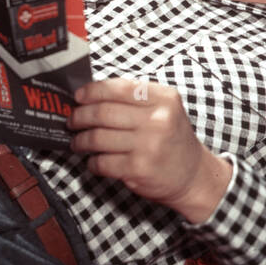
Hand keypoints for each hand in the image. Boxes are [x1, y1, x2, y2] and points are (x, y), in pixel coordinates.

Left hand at [68, 78, 232, 222]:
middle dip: (80, 116)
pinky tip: (93, 161)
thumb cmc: (172, 139)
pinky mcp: (138, 169)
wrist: (193, 176)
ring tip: (77, 142)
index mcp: (164, 99)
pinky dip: (92, 162)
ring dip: (80, 140)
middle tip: (72, 121)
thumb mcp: (165, 109)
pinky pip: (102, 162)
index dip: (92, 91)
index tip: (78, 97)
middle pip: (103, 112)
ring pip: (98, 137)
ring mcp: (148, 145)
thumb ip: (135, 99)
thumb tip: (91, 95)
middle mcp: (158, 119)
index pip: (118, 88)